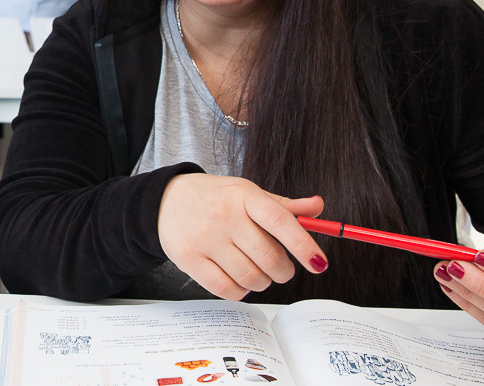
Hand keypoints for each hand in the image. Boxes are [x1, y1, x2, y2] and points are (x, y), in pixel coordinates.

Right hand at [157, 174, 328, 299]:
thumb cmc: (214, 198)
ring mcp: (205, 239)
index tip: (318, 263)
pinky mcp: (189, 259)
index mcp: (244, 195)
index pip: (281, 221)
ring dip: (263, 281)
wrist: (165, 200)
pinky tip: (237, 278)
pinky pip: (228, 290)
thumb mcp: (247, 193)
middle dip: (283, 270)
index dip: (304, 245)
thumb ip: (284, 205)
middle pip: (269, 257)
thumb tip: (318, 208)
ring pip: (251, 278)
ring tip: (256, 270)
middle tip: (280, 267)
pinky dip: (241, 291)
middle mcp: (224, 216)